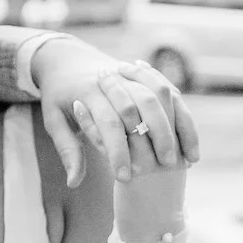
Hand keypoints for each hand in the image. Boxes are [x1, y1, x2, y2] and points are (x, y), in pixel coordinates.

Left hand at [33, 42, 199, 185]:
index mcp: (87, 91)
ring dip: (175, 126)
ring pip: (162, 96)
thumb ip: (67, 150)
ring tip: (183, 157)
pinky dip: (181, 113)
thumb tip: (73, 183)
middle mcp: (113, 79)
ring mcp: (130, 74)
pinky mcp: (143, 75)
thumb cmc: (58, 97)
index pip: (108, 124)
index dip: (119, 152)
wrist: (66, 59)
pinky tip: (188, 140)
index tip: (126, 178)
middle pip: (143, 106)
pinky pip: (170, 91)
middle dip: (157, 137)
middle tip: (165, 166)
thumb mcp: (54, 122)